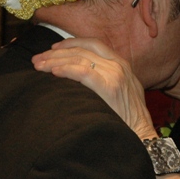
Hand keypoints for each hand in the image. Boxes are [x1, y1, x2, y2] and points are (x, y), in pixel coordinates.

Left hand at [32, 38, 157, 138]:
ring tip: (38, 66)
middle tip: (37, 59)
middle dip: (56, 53)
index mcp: (121, 63)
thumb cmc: (128, 120)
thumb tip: (78, 76)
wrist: (143, 135)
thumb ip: (106, 79)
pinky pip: (83, 73)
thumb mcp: (121, 91)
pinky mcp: (110, 87)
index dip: (71, 43)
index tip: (52, 49)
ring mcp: (115, 75)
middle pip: (82, 50)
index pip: (93, 44)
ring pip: (79, 59)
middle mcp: (118, 65)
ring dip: (55, 62)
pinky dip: (66, 70)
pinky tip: (53, 73)